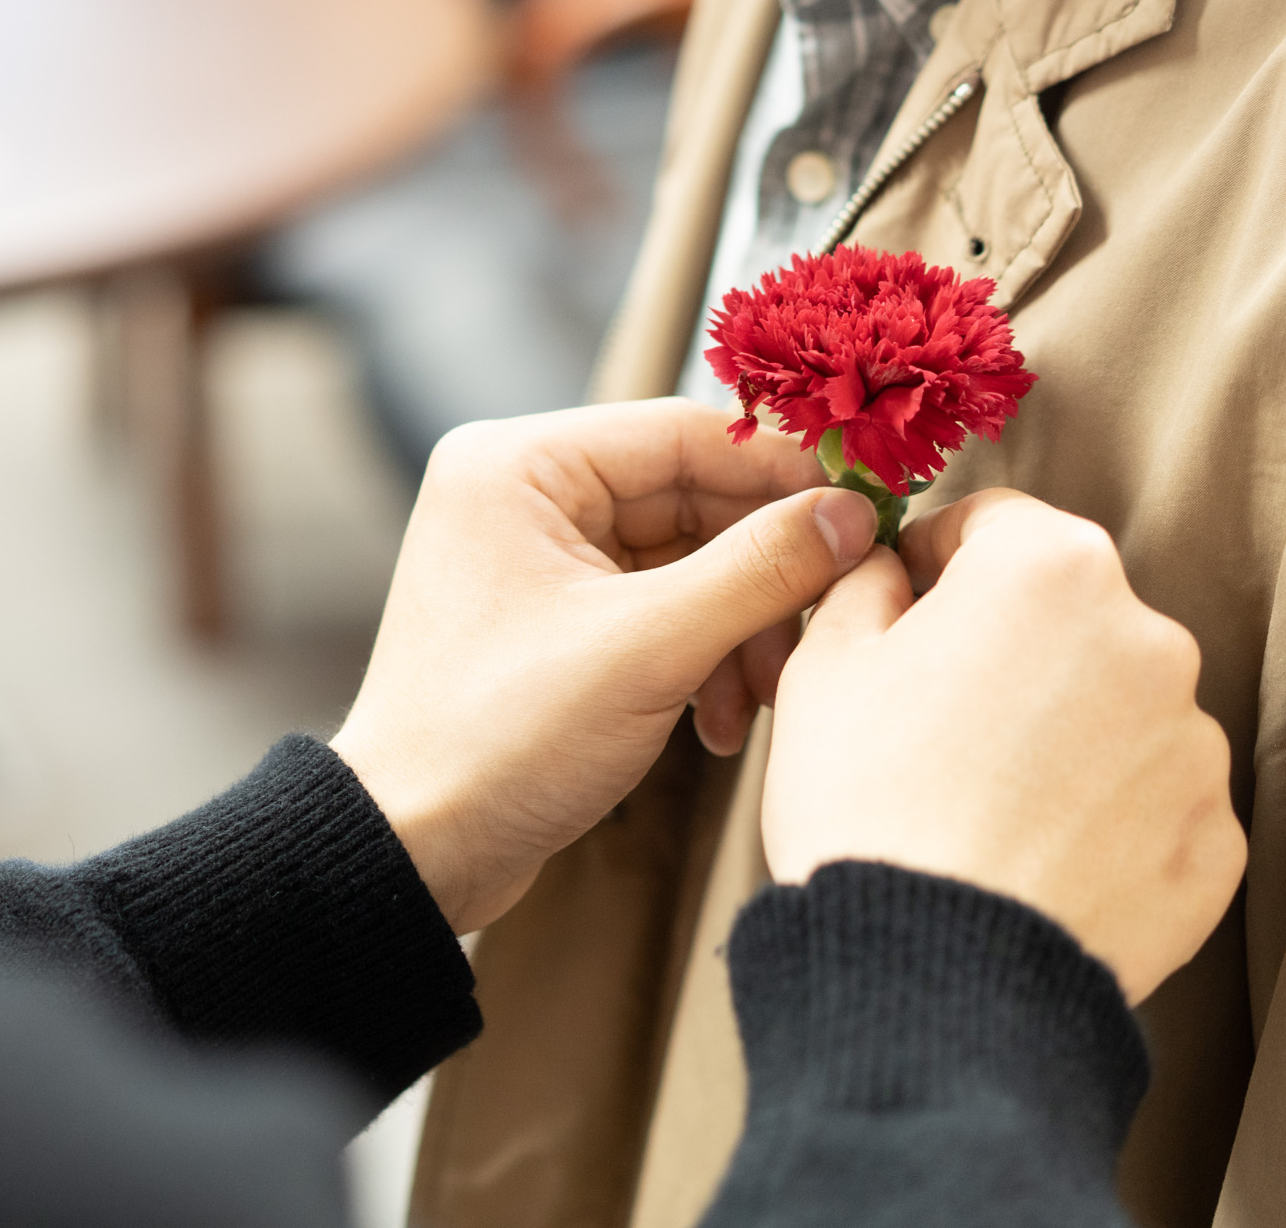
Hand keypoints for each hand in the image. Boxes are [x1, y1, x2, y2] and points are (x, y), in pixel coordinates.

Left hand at [330, 401, 877, 936]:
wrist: (417, 851)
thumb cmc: (500, 738)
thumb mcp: (649, 649)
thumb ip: (760, 570)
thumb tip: (854, 514)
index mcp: (518, 465)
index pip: (684, 433)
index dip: (783, 473)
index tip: (867, 512)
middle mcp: (521, 494)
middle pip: (691, 499)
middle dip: (764, 572)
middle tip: (830, 620)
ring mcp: (536, 559)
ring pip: (685, 561)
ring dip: (740, 627)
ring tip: (765, 696)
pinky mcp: (555, 621)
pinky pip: (657, 609)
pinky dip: (701, 657)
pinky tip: (720, 722)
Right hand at [764, 489, 1245, 1002]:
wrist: (940, 976)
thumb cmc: (869, 801)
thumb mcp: (826, 662)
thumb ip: (867, 581)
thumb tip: (893, 566)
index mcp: (1051, 568)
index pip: (992, 524)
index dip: (934, 562)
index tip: (902, 610)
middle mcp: (1149, 638)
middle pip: (1065, 617)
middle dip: (1007, 652)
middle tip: (933, 722)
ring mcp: (1194, 745)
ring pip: (1114, 711)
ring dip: (1061, 735)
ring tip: (984, 805)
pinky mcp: (1216, 840)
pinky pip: (1150, 803)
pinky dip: (1102, 818)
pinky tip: (1034, 856)